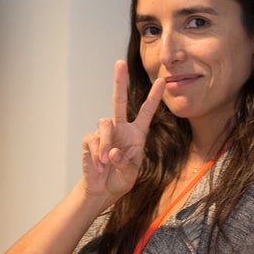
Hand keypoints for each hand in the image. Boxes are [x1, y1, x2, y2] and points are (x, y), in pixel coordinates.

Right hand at [81, 60, 165, 202]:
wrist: (102, 190)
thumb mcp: (130, 173)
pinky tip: (99, 166)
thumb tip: (112, 151)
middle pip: (118, 100)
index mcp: (136, 134)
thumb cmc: (120, 179)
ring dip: (107, 143)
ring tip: (107, 162)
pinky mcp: (90, 140)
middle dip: (119, 81)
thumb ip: (126, 162)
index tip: (162, 81)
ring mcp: (104, 133)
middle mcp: (121, 128)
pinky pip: (94, 140)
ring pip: (105, 124)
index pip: (146, 112)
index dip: (153, 97)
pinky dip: (97, 155)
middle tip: (119, 63)